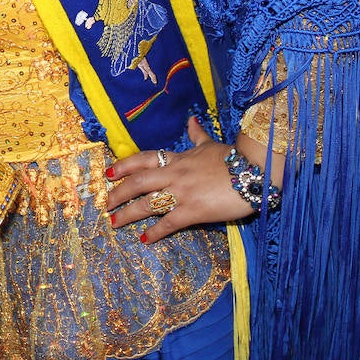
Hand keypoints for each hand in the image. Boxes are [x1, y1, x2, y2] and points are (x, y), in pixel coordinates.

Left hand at [104, 117, 265, 242]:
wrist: (253, 172)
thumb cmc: (232, 159)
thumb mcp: (210, 144)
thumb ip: (196, 135)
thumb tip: (191, 120)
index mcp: (177, 158)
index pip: (143, 159)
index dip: (124, 165)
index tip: (108, 172)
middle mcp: (174, 174)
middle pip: (137, 182)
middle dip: (118, 193)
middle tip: (105, 203)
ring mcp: (181, 193)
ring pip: (146, 203)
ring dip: (128, 213)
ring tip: (114, 222)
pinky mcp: (193, 211)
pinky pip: (168, 223)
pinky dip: (155, 232)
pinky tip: (144, 239)